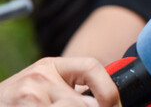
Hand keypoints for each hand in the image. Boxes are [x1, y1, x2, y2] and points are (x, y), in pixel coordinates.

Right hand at [0, 57, 117, 106]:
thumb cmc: (17, 102)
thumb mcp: (43, 87)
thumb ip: (70, 90)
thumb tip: (106, 103)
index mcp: (50, 66)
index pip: (91, 66)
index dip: (108, 88)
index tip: (114, 104)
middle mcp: (40, 76)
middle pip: (82, 101)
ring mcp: (30, 96)